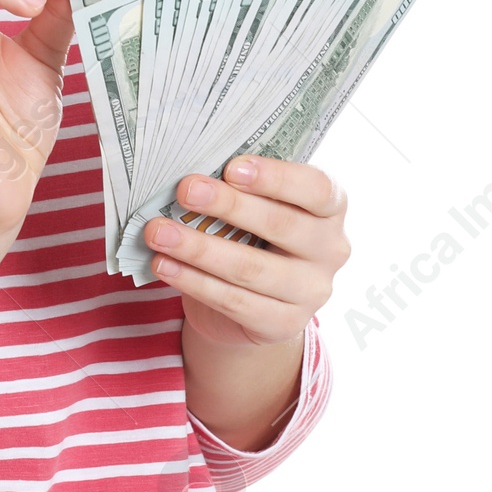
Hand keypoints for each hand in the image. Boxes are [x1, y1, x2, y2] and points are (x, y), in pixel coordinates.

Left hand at [144, 156, 350, 348]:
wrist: (258, 296)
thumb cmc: (255, 228)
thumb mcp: (259, 201)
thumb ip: (240, 185)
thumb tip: (192, 174)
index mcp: (332, 206)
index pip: (316, 188)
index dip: (275, 177)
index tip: (232, 167)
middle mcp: (330, 249)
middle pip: (279, 224)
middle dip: (227, 205)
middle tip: (185, 190)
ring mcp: (311, 292)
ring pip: (250, 268)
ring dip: (198, 247)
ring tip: (158, 231)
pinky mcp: (283, 324)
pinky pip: (233, 301)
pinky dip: (193, 281)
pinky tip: (164, 264)